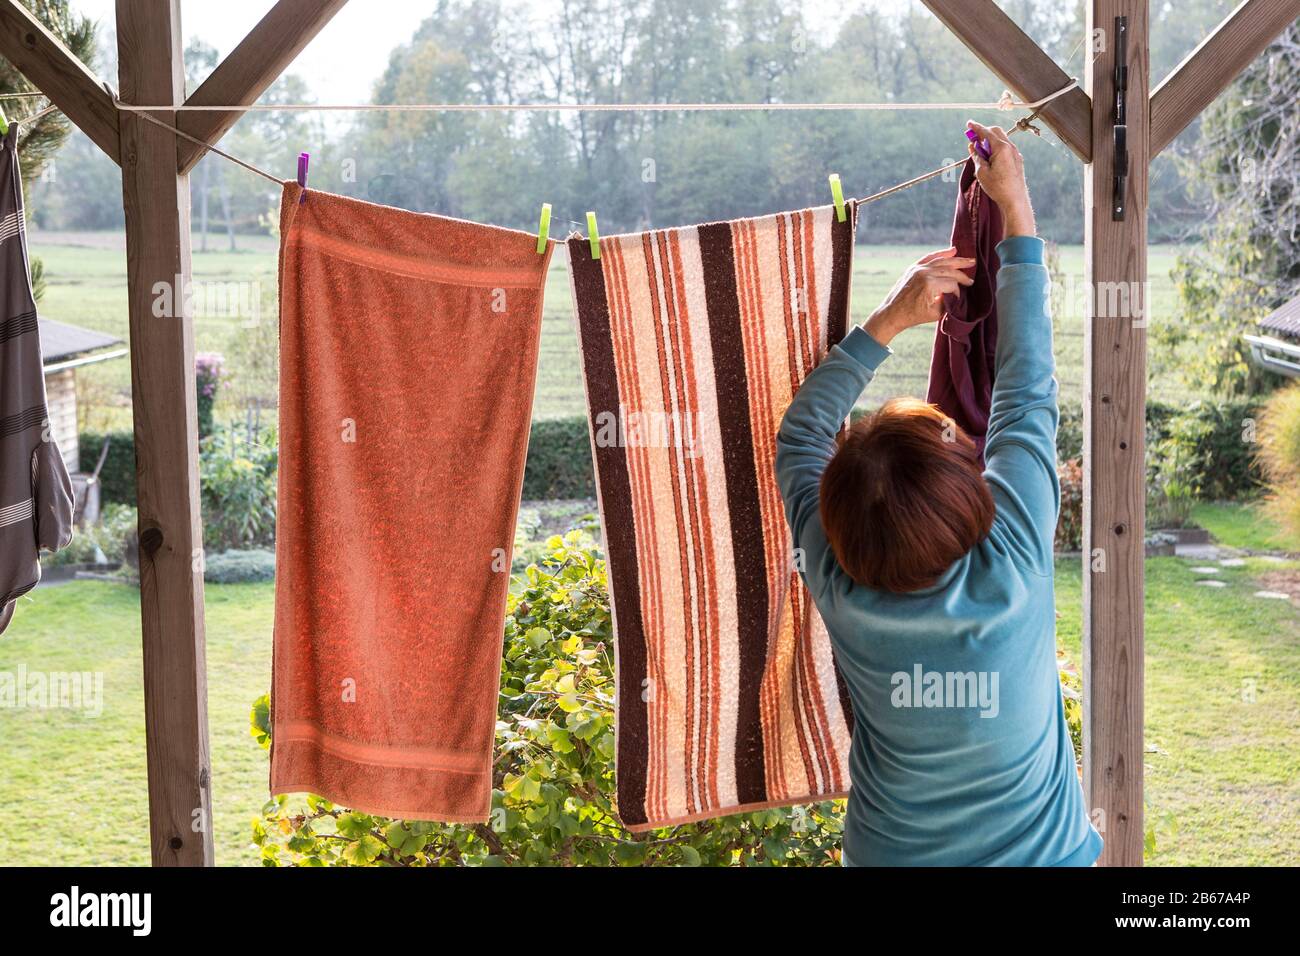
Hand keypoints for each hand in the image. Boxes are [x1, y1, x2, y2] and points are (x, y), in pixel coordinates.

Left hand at [863, 247, 974, 345]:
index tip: (958, 298)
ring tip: (969, 260)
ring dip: (957, 260)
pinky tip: (953, 250)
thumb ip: (949, 301)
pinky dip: (941, 253)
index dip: (958, 291)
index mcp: (930, 284)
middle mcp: (924, 273)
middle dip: (962, 274)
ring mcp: (918, 268)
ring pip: (942, 261)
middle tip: (973, 275)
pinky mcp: (913, 267)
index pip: (952, 284)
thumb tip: (957, 293)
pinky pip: (930, 257)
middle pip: (950, 270)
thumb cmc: (914, 316)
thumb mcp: (935, 313)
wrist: (892, 313)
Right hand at [966, 121, 1035, 237]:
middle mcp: (1011, 147)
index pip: (986, 132)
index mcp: (1001, 148)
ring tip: (980, 152)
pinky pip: (1006, 148)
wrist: (1015, 200)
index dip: (976, 127)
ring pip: (1001, 139)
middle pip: (996, 132)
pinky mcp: (1017, 160)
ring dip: (989, 141)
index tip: (968, 123)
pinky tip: (989, 158)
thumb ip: (976, 157)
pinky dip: (996, 148)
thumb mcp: (981, 172)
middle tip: (972, 138)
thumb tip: (973, 147)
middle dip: (983, 132)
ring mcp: (1015, 153)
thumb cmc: (998, 187)